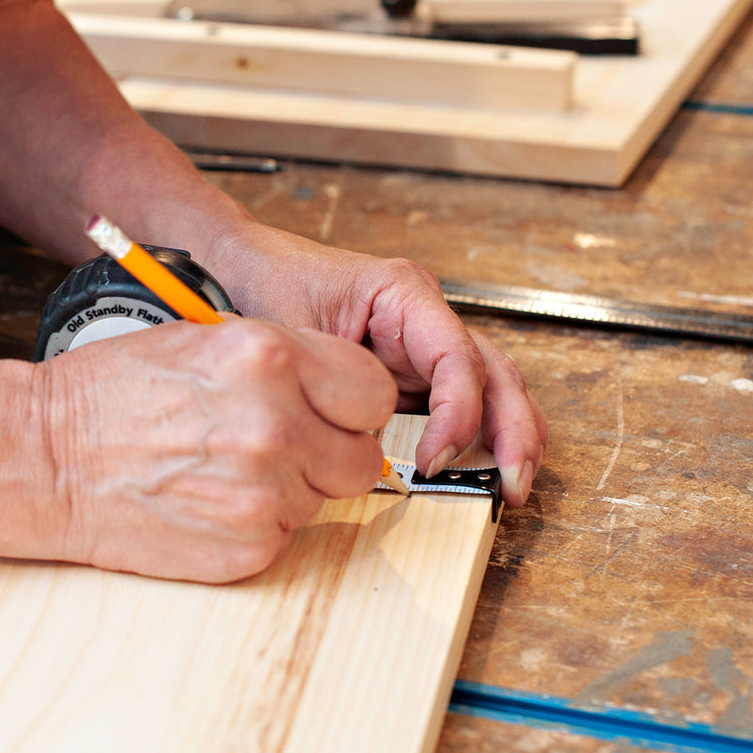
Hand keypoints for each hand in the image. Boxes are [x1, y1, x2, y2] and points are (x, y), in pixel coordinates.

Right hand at [28, 316, 397, 581]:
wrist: (46, 458)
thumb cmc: (111, 392)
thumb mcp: (203, 338)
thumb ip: (282, 362)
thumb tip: (339, 393)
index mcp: (269, 357)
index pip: (371, 391)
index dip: (352, 403)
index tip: (334, 409)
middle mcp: (276, 425)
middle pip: (361, 457)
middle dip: (330, 451)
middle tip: (283, 444)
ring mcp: (264, 493)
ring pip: (323, 499)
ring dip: (291, 488)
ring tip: (227, 468)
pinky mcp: (247, 548)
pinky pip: (285, 537)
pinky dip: (256, 523)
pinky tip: (209, 499)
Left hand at [206, 226, 547, 506]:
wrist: (239, 265)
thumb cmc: (264, 282)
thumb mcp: (292, 331)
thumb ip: (332, 384)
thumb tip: (366, 448)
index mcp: (403, 292)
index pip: (456, 355)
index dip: (458, 412)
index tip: (433, 459)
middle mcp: (425, 317)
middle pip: (494, 371)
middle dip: (513, 430)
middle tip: (513, 484)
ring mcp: (423, 346)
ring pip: (491, 388)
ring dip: (509, 437)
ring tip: (513, 487)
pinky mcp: (412, 374)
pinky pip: (461, 404)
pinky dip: (479, 438)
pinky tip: (483, 475)